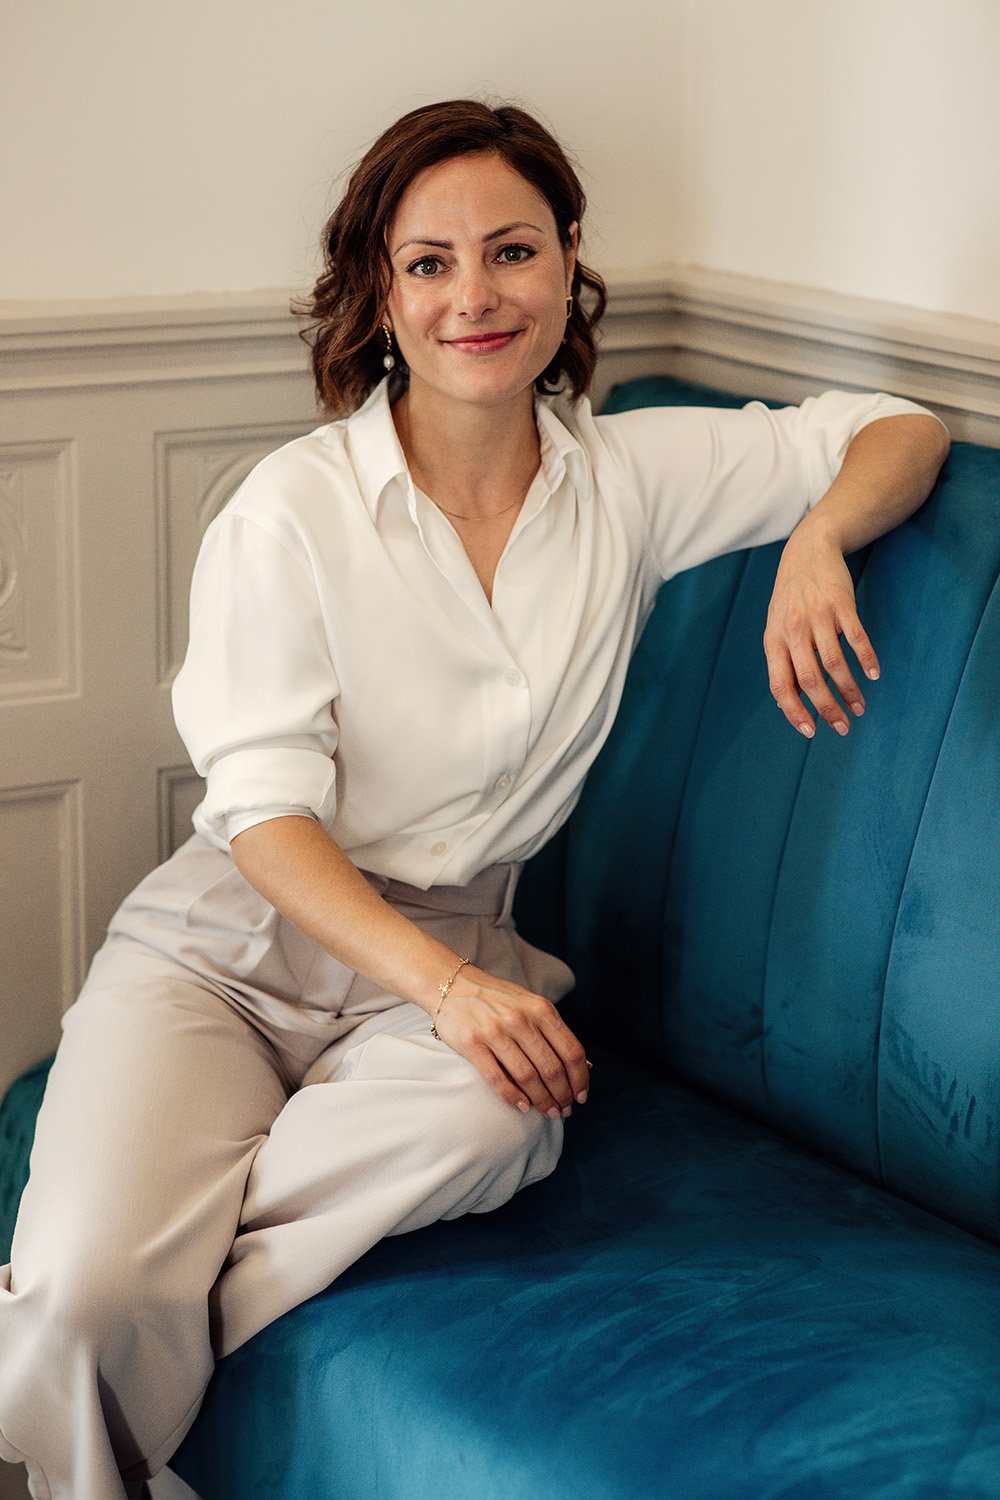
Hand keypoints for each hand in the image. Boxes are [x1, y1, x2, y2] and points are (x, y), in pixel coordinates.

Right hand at [432, 965, 590, 1118]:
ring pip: (527, 1077)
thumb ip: (553, 1032)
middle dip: (562, 1095)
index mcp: (540, 1009)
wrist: (451, 985)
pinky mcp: (472, 1044)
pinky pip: (497, 1079)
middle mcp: (520, 1019)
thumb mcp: (531, 1005)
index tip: (581, 1096)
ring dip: (542, 1101)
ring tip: (548, 1112)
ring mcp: (495, 1032)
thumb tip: (583, 1067)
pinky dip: (513, 1097)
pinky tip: (523, 1107)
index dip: (580, 1079)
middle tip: (564, 1110)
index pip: (571, 1051)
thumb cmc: (497, 999)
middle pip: (551, 1068)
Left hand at [763, 517, 879, 737]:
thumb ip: (782, 661)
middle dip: (828, 709)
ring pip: (834, 664)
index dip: (794, 712)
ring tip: (860, 707)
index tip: (811, 732)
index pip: (780, 685)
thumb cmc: (791, 598)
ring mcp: (817, 616)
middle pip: (810, 680)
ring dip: (850, 690)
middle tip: (844, 727)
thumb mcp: (777, 628)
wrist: (808, 550)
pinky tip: (874, 674)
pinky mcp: (840, 603)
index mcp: (774, 641)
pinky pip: (855, 637)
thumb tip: (786, 704)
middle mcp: (792, 630)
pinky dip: (866, 659)